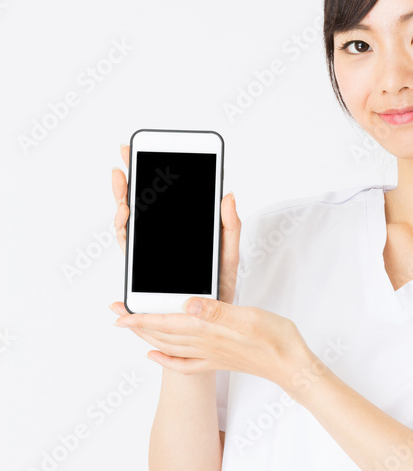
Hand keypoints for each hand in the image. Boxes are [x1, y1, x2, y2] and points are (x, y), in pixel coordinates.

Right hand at [110, 142, 241, 309]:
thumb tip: (229, 194)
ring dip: (123, 201)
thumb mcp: (229, 252)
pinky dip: (124, 228)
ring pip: (131, 220)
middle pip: (141, 202)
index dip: (149, 171)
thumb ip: (230, 225)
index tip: (139, 151)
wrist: (210, 319)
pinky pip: (130, 244)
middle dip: (130, 180)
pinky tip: (125, 215)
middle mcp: (163, 234)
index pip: (163, 194)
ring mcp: (151, 249)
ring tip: (124, 188)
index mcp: (183, 226)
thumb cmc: (220, 285)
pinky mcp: (143, 268)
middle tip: (123, 159)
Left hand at [110, 297, 312, 390]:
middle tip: (116, 314)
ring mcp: (210, 354)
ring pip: (169, 345)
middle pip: (162, 334)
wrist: (292, 366)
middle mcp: (205, 344)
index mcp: (209, 330)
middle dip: (136, 324)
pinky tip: (156, 355)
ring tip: (131, 328)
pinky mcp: (219, 359)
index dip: (140, 317)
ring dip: (147, 336)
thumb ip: (217, 311)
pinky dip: (166, 359)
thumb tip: (188, 305)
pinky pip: (184, 362)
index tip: (119, 312)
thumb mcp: (248, 318)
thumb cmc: (276, 340)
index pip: (166, 322)